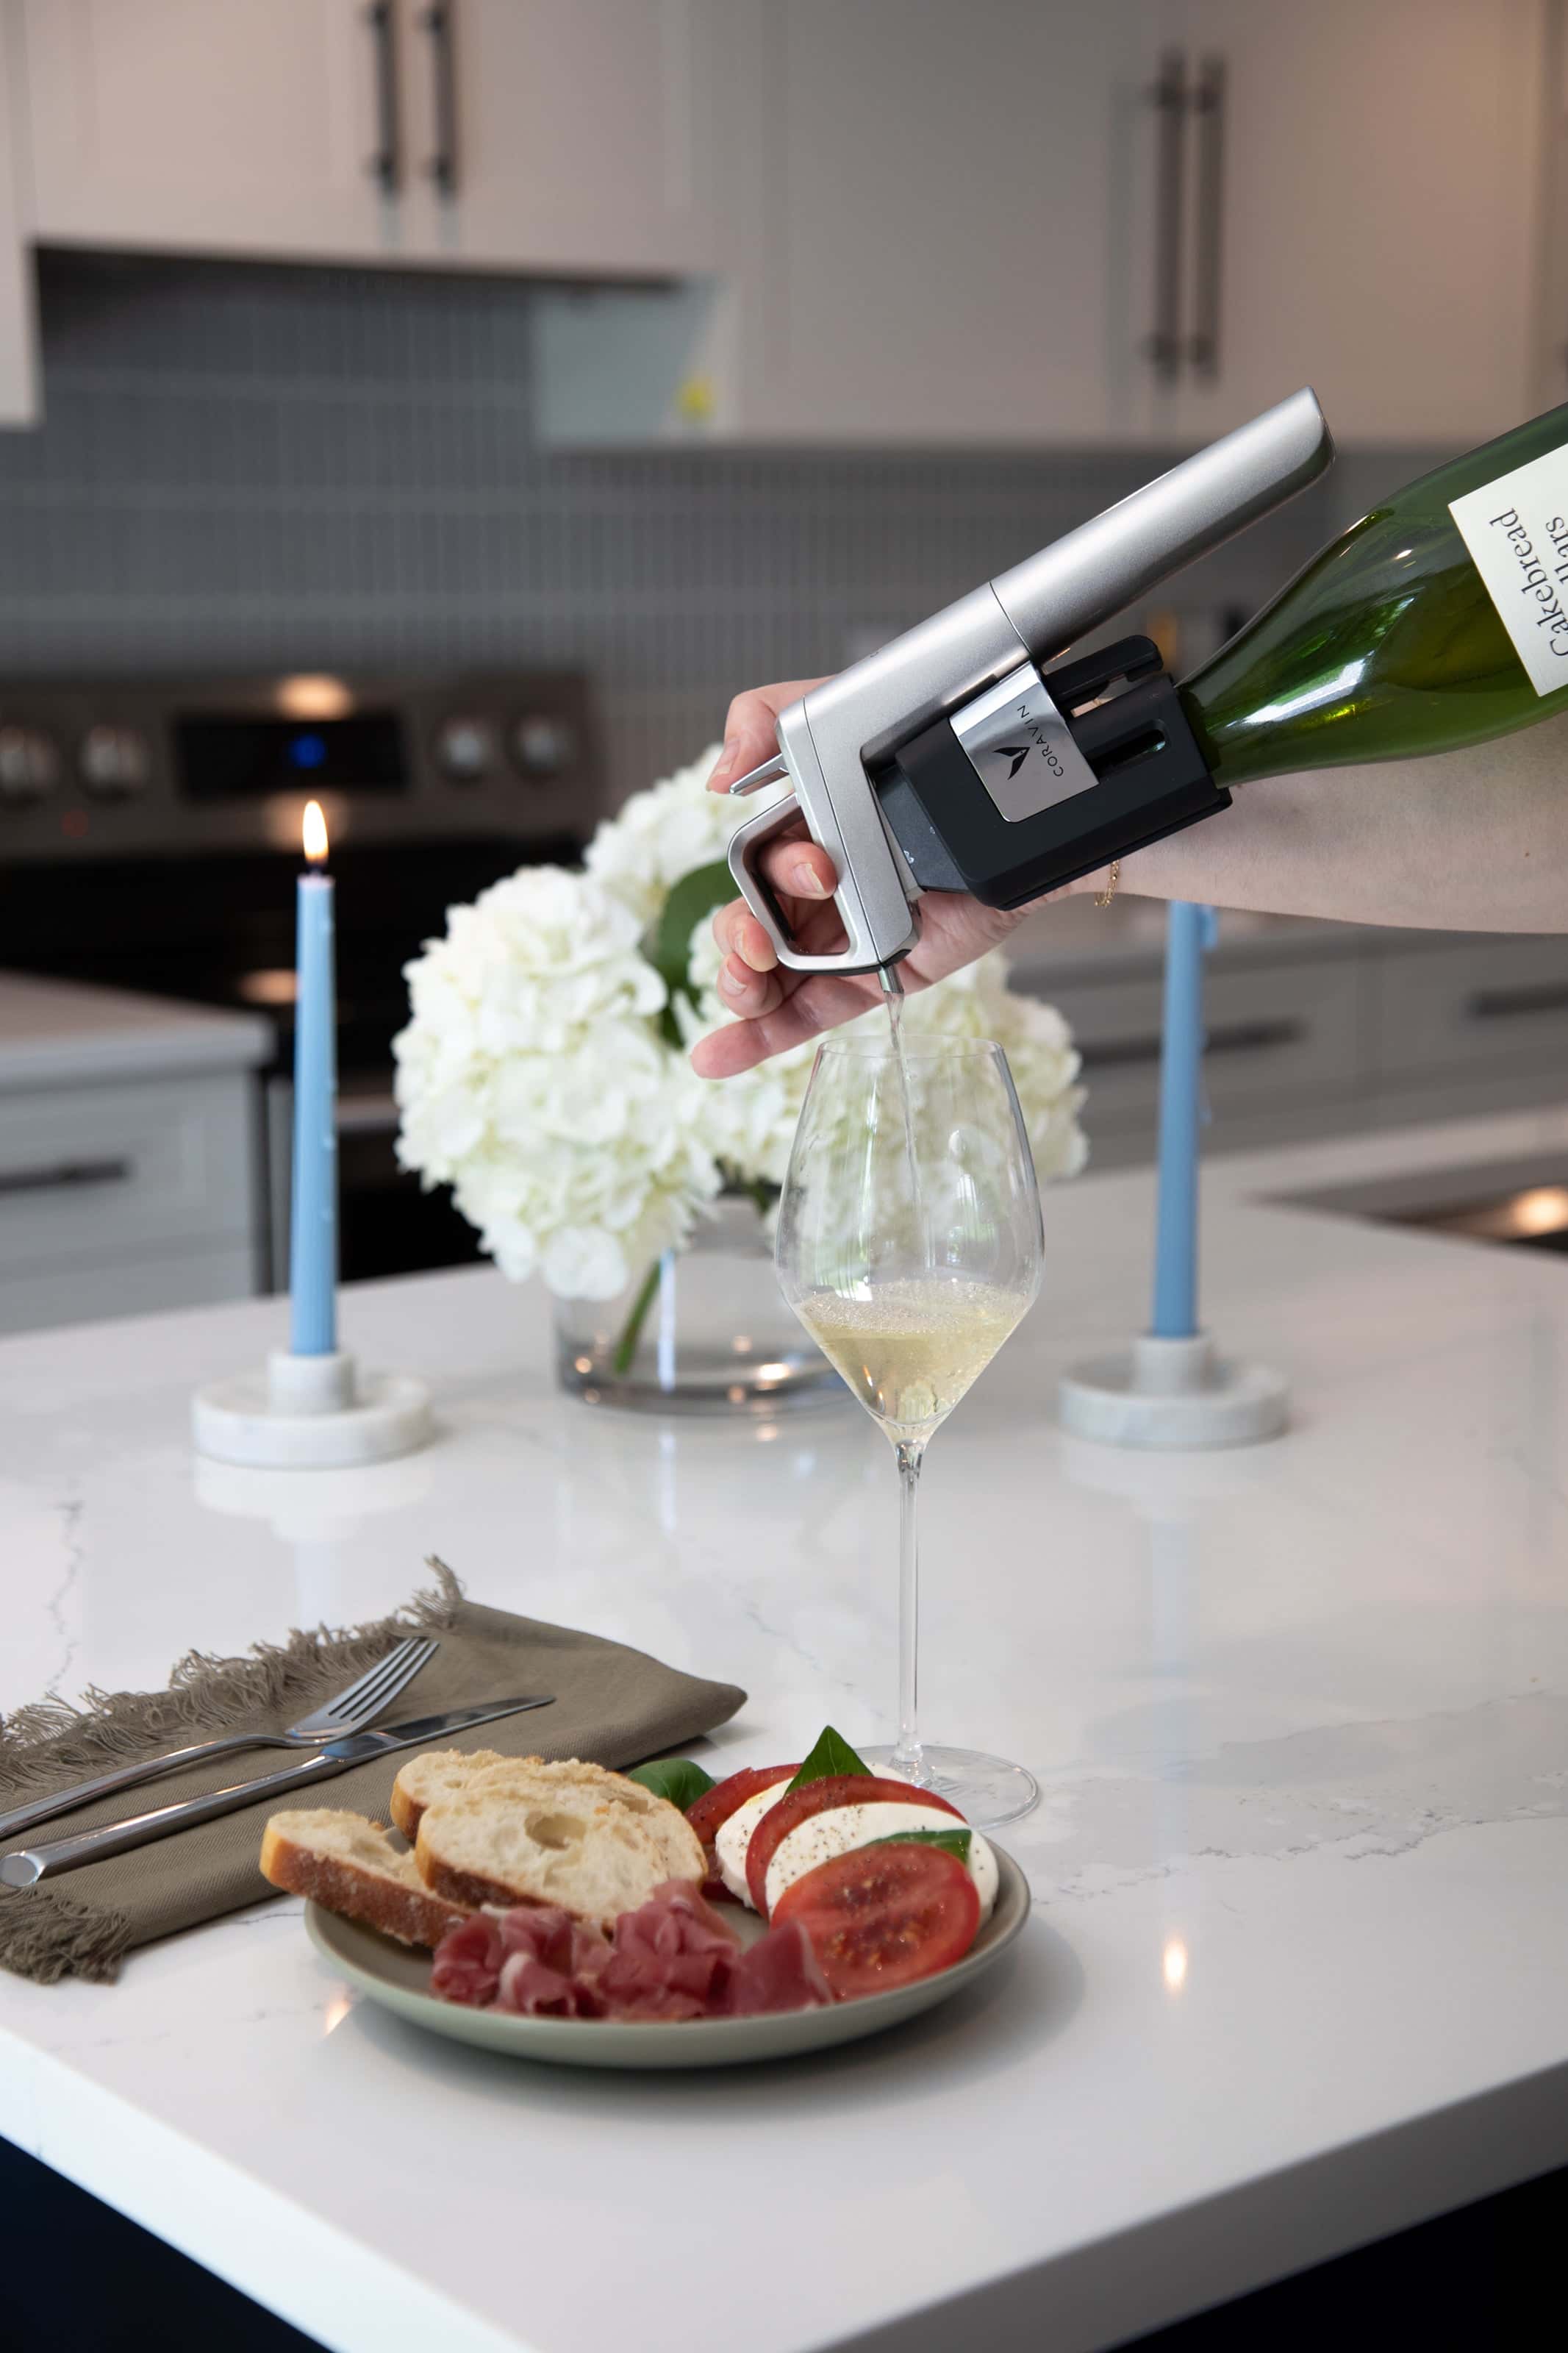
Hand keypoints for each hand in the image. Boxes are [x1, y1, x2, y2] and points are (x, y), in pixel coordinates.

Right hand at [694, 678, 1099, 1076]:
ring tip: (745, 986)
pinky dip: (758, 1039)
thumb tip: (714, 777)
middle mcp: (812, 894)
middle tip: (759, 945)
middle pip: (746, 930)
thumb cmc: (922, 752)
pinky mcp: (873, 979)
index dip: (762, 879)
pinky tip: (715, 1055)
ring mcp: (840, 941)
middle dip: (739, 942)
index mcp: (795, 838)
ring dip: (739, 990)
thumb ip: (764, 721)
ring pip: (766, 979)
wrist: (1008, 803)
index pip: (749, 871)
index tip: (816, 871)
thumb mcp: (833, 712)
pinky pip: (808, 1014)